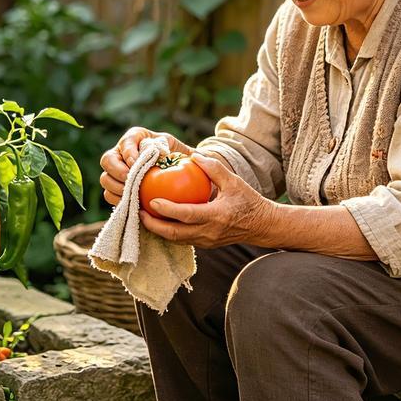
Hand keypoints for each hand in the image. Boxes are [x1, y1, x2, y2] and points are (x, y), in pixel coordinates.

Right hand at [99, 127, 193, 206]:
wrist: (174, 169)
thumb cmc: (175, 154)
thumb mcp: (174, 146)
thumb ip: (170, 147)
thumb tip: (171, 155)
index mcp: (134, 138)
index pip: (125, 143)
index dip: (129, 155)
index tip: (136, 165)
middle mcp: (120, 152)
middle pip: (107, 160)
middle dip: (118, 172)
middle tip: (131, 182)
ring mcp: (115, 170)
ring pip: (105, 179)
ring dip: (117, 188)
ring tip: (132, 195)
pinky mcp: (115, 187)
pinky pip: (109, 194)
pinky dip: (118, 200)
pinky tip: (132, 204)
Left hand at [140, 153, 275, 248]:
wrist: (262, 226)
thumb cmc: (249, 201)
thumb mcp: (234, 181)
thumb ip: (213, 168)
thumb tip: (193, 156)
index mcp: (216, 216)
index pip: (186, 215)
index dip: (167, 210)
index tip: (152, 201)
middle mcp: (209, 233)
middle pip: (174, 234)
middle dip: (153, 226)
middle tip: (139, 212)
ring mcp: (207, 242)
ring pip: (176, 240)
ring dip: (158, 230)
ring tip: (144, 216)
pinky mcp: (205, 245)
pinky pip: (183, 240)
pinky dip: (169, 232)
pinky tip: (160, 221)